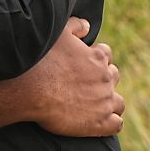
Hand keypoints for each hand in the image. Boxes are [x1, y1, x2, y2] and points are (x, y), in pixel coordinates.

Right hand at [22, 17, 124, 136]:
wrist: (31, 90)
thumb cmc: (41, 60)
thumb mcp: (58, 33)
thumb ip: (76, 25)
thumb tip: (88, 26)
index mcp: (97, 57)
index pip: (106, 54)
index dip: (95, 57)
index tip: (83, 63)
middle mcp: (105, 79)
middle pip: (114, 76)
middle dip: (104, 78)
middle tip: (85, 83)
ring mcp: (104, 102)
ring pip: (119, 103)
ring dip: (110, 102)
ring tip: (95, 104)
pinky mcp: (99, 123)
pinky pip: (116, 124)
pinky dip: (111, 123)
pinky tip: (101, 122)